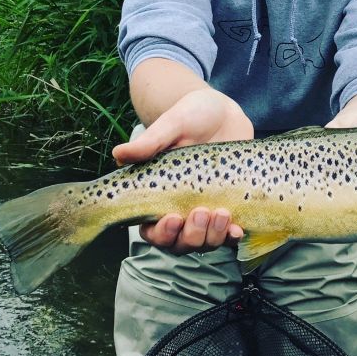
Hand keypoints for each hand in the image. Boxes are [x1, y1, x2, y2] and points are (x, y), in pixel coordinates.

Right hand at [111, 87, 251, 253]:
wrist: (222, 111)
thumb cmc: (190, 116)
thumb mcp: (171, 125)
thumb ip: (149, 142)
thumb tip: (118, 154)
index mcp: (159, 195)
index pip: (152, 229)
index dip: (161, 233)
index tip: (172, 217)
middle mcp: (181, 208)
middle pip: (180, 243)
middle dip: (191, 236)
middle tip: (201, 213)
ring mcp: (206, 210)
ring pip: (205, 243)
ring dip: (212, 237)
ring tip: (222, 214)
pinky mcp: (230, 206)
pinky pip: (229, 234)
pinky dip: (232, 237)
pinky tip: (238, 230)